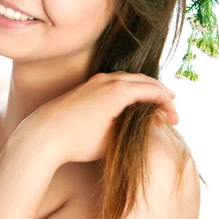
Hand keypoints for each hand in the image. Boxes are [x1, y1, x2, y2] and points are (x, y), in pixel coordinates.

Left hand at [16, 72, 177, 164]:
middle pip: (143, 80)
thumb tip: (155, 120)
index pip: (152, 90)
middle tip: (171, 106)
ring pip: (128, 78)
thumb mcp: (114, 139)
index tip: (175, 119)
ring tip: (155, 102)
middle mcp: (108, 80)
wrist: (44, 134)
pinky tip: (131, 100)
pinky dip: (130, 87)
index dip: (168, 104)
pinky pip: (116, 80)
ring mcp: (96, 81)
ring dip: (144, 88)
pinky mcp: (87, 86)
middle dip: (159, 92)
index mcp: (118, 91)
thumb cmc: (79, 140)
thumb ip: (138, 127)